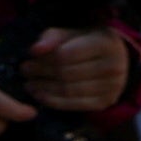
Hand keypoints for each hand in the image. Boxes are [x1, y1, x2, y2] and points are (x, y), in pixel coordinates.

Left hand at [16, 26, 134, 116]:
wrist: (116, 61)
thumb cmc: (87, 44)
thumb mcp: (71, 35)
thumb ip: (51, 38)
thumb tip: (35, 50)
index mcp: (105, 43)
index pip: (66, 54)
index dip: (43, 59)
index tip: (27, 61)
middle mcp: (113, 65)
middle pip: (66, 73)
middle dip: (41, 74)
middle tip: (25, 73)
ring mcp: (112, 86)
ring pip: (69, 90)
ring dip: (44, 89)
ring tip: (29, 85)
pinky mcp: (105, 102)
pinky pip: (74, 105)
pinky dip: (53, 102)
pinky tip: (40, 96)